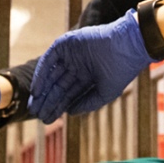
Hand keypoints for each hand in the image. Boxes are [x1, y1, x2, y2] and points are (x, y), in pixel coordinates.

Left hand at [27, 11, 154, 122]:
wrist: (127, 47)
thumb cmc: (121, 70)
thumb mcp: (105, 93)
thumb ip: (87, 103)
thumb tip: (69, 112)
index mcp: (88, 76)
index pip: (68, 93)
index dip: (58, 106)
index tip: (48, 119)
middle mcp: (78, 65)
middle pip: (58, 85)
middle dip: (48, 100)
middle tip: (38, 114)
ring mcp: (71, 54)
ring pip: (51, 74)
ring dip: (42, 90)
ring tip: (35, 106)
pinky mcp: (66, 43)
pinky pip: (49, 59)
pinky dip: (42, 74)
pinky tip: (37, 89)